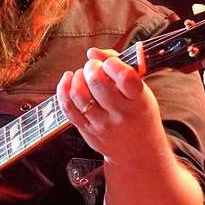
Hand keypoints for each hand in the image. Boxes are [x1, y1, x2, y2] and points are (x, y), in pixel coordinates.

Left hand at [56, 48, 164, 163]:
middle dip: (91, 67)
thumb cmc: (139, 115)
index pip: (126, 78)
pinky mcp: (86, 131)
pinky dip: (63, 89)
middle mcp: (120, 114)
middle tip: (94, 67)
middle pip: (98, 84)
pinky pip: (67, 109)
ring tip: (83, 75)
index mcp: (138, 101)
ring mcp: (101, 124)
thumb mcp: (141, 92)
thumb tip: (93, 52)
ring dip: (77, 78)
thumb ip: (121, 67)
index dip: (113, 64)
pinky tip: (68, 80)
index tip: (110, 63)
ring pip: (79, 96)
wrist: (138, 153)